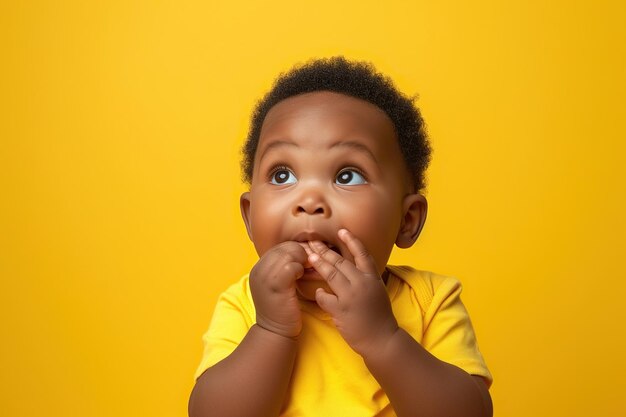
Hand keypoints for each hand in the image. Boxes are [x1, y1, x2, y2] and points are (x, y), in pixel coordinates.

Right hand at [249, 241, 307, 338]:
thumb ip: (283, 268)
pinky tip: (302, 277)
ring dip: (302, 260)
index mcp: (258, 268)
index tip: (306, 260)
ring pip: (288, 254)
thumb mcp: (277, 285)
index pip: (279, 247)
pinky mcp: (275, 285)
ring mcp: (264, 277)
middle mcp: (258, 270)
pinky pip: (291, 266)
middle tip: (309, 265)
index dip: (295, 250)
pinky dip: (300, 269)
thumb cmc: (281, 309)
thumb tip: (303, 252)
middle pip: (284, 248)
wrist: (275, 332)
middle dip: (301, 253)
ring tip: (306, 271)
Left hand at [308, 229, 398, 356]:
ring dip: (319, 264)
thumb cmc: (379, 315)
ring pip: (332, 275)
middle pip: (341, 261)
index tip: (341, 230)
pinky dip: (320, 294)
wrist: (382, 339)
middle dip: (325, 250)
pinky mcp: (342, 310)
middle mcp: (362, 283)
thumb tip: (353, 266)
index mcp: (372, 278)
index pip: (362, 254)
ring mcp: (352, 296)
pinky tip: (317, 291)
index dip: (352, 241)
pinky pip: (325, 298)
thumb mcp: (377, 291)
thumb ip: (365, 278)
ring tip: (309, 256)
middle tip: (313, 241)